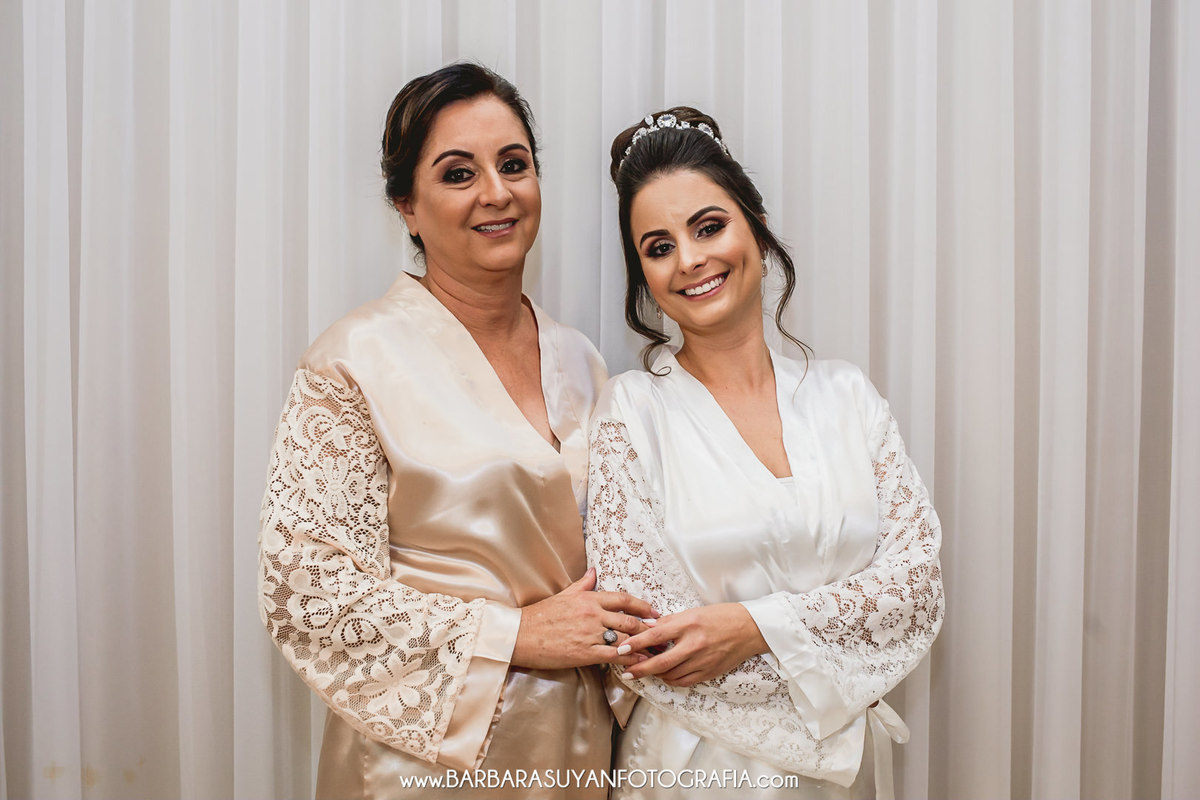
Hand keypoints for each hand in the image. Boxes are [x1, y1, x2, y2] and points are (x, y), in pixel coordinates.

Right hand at [511, 568, 658, 669]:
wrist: (520, 635)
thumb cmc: (540, 615)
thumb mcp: (563, 595)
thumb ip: (582, 584)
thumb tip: (593, 571)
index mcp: (588, 598)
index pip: (623, 599)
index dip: (642, 606)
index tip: (654, 612)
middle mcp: (592, 614)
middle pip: (629, 620)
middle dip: (648, 628)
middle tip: (662, 633)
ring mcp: (590, 634)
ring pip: (625, 639)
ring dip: (643, 645)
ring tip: (656, 651)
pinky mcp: (585, 653)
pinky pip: (613, 656)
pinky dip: (629, 659)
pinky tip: (638, 663)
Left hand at [614, 603, 767, 686]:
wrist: (749, 628)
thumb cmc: (720, 616)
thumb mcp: (693, 612)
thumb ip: (669, 621)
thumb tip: (646, 627)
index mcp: (689, 624)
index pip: (656, 635)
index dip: (636, 643)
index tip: (622, 648)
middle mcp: (695, 644)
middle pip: (661, 661)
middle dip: (640, 668)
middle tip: (626, 671)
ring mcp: (703, 660)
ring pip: (671, 674)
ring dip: (655, 674)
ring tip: (645, 670)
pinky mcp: (710, 672)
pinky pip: (685, 681)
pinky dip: (672, 680)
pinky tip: (665, 675)